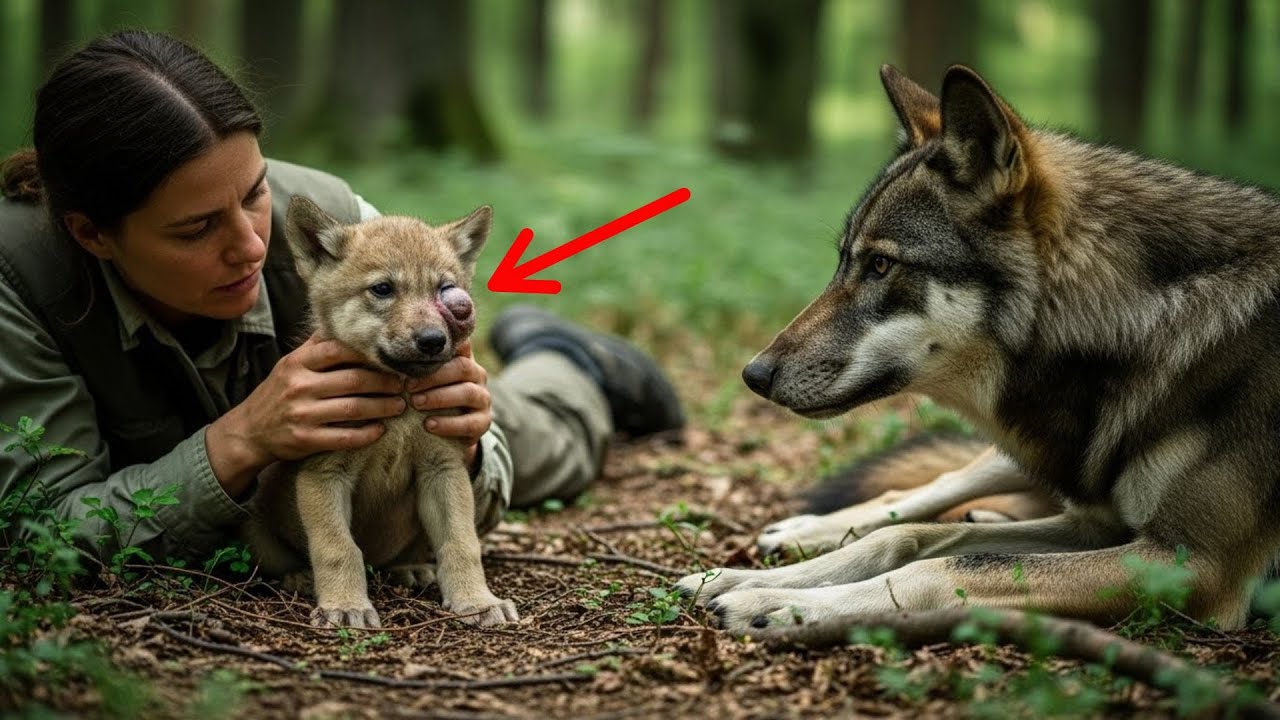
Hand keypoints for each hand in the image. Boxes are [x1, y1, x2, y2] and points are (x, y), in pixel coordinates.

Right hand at [207, 334, 406, 495]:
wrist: (248, 431)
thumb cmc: (277, 393)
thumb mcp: (290, 364)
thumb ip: (316, 346)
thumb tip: (343, 323)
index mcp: (298, 363)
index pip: (340, 350)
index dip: (370, 354)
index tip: (391, 357)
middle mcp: (300, 386)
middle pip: (354, 380)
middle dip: (385, 382)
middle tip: (405, 384)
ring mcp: (303, 414)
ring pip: (354, 408)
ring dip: (383, 407)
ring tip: (400, 405)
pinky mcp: (307, 439)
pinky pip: (345, 437)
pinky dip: (368, 434)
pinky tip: (381, 429)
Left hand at [406, 340, 491, 468]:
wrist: (444, 435)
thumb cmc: (425, 399)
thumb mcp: (420, 380)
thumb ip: (413, 364)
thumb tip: (386, 345)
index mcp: (463, 359)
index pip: (459, 344)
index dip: (440, 348)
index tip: (413, 355)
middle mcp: (477, 375)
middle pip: (462, 367)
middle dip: (433, 376)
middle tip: (408, 386)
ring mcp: (483, 398)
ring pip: (468, 392)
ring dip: (440, 397)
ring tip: (416, 403)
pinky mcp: (484, 422)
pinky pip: (471, 422)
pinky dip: (449, 424)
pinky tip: (429, 425)